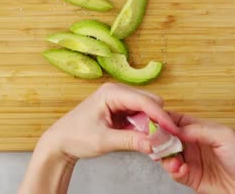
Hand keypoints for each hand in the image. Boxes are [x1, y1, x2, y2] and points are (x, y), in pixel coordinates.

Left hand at [39, 83, 178, 161]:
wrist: (60, 142)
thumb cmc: (75, 136)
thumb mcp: (104, 141)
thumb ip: (131, 141)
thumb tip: (155, 144)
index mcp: (111, 92)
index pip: (145, 101)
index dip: (161, 116)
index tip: (174, 131)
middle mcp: (117, 92)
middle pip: (150, 102)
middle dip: (158, 121)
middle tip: (162, 141)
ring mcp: (119, 100)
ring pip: (147, 109)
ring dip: (152, 125)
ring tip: (151, 143)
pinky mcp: (120, 109)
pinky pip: (141, 116)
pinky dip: (145, 128)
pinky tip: (142, 139)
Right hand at [161, 113, 234, 193]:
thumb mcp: (225, 136)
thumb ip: (198, 129)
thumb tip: (175, 127)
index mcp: (202, 129)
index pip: (176, 120)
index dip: (163, 120)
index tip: (153, 122)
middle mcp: (195, 144)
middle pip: (168, 137)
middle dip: (159, 139)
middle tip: (155, 142)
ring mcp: (193, 161)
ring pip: (168, 155)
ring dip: (165, 156)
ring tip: (172, 159)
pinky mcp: (192, 178)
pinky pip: (175, 172)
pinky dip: (173, 170)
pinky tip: (181, 168)